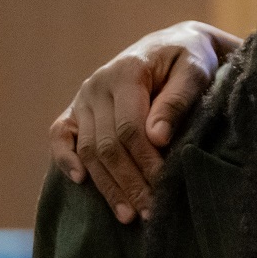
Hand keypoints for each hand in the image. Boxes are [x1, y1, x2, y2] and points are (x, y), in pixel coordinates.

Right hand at [49, 21, 240, 223]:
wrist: (175, 43)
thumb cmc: (191, 59)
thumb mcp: (195, 70)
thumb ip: (178, 99)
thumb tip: (157, 137)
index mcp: (126, 72)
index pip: (129, 128)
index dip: (145, 161)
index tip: (163, 186)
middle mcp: (97, 85)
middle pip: (106, 145)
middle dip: (128, 181)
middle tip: (150, 211)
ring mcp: (83, 97)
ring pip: (88, 149)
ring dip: (107, 184)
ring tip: (129, 215)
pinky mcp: (76, 109)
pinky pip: (60, 136)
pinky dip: (65, 159)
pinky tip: (81, 182)